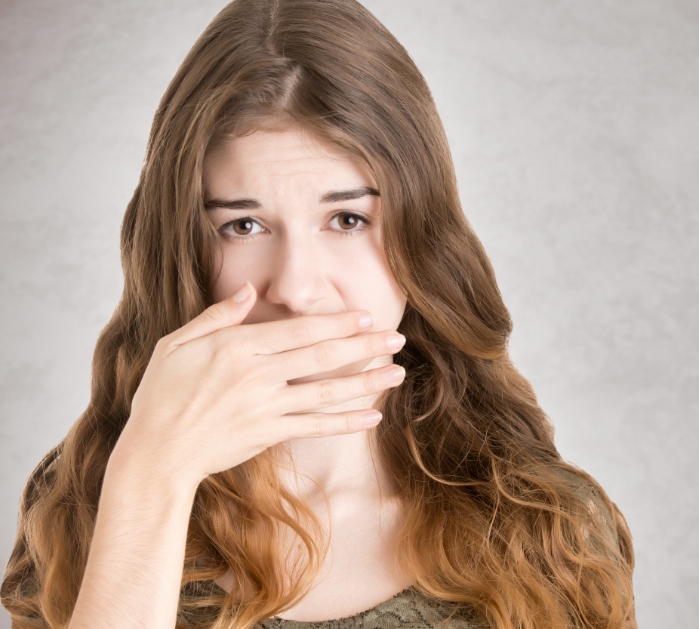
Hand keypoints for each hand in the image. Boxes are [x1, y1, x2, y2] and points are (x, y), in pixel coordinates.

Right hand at [113, 281, 406, 485]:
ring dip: (365, 382)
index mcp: (238, 347)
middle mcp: (258, 376)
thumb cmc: (161, 394)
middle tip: (396, 338)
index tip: (365, 317)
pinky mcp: (268, 434)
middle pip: (321, 357)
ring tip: (397, 373)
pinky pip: (315, 426)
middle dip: (363, 346)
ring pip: (326, 391)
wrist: (156, 452)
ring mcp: (266, 407)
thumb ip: (218, 316)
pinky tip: (372, 416)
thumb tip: (249, 291)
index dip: (336, 323)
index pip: (299, 330)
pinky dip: (345, 422)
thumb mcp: (176, 343)